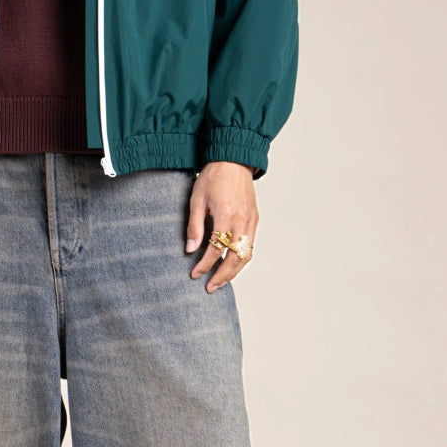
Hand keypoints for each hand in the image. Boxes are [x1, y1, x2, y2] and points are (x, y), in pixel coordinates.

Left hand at [185, 163, 257, 291]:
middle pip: (234, 259)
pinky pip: (251, 246)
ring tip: (221, 282)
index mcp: (226, 216)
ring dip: (234, 272)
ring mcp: (251, 221)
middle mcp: (242, 222)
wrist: (233, 159)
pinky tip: (232, 265)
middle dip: (222, 276)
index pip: (216, 250)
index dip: (205, 265)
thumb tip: (191, 249)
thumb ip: (195, 226)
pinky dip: (242, 259)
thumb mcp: (197, 199)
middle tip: (209, 287)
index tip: (195, 274)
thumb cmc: (213, 176)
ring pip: (246, 255)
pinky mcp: (255, 219)